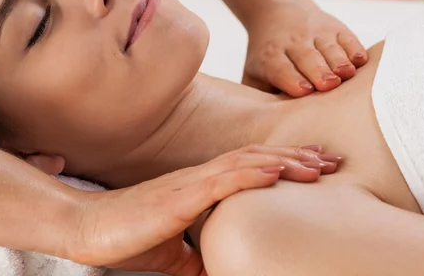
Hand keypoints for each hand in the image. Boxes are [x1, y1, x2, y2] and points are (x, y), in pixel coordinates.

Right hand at [64, 144, 341, 274]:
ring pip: (247, 163)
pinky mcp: (180, 196)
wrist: (91, 229)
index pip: (251, 168)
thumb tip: (226, 272)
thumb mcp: (176, 254)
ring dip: (284, 162)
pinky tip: (277, 172)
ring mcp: (192, 184)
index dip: (286, 166)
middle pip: (257, 159)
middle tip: (332, 160)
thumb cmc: (130, 237)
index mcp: (202, 187)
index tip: (316, 169)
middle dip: (297, 159)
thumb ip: (202, 257)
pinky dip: (253, 173)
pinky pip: (223, 180)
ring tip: (317, 164)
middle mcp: (201, 178)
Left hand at [241, 0, 366, 96]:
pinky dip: (355, 49)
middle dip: (318, 72)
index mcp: (270, 56)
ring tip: (346, 74)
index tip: (304, 91)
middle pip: (307, 58)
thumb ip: (257, 97)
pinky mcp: (336, 27)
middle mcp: (293, 42)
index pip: (280, 68)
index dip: (292, 79)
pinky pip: (348, 38)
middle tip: (328, 85)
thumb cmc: (267, 56)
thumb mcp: (254, 73)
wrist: (276, 10)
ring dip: (339, 61)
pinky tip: (360, 61)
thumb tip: (265, 124)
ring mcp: (316, 33)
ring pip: (329, 48)